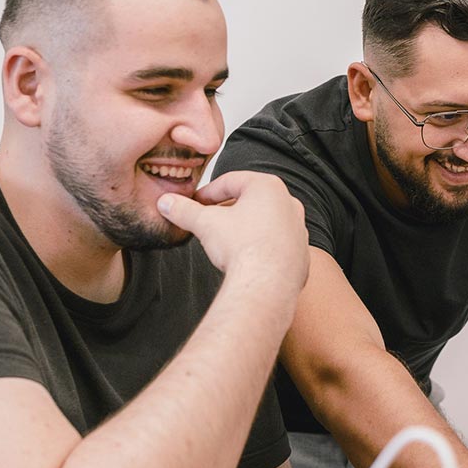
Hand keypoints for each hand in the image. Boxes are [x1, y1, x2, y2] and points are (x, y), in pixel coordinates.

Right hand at [157, 171, 308, 293]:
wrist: (266, 286)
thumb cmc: (242, 247)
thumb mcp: (205, 224)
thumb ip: (184, 210)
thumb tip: (166, 203)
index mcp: (267, 187)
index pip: (231, 181)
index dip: (208, 192)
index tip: (195, 203)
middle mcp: (289, 204)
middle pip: (250, 201)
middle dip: (227, 209)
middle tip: (209, 220)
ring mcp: (299, 230)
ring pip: (266, 223)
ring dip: (246, 228)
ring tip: (227, 241)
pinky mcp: (302, 255)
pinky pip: (277, 246)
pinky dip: (262, 249)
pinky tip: (247, 259)